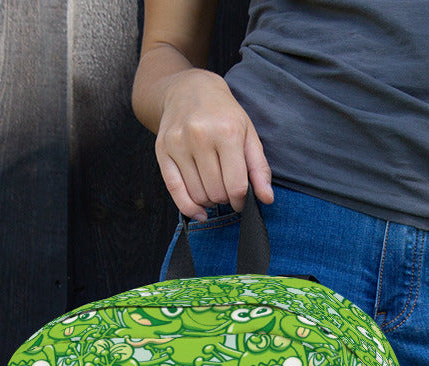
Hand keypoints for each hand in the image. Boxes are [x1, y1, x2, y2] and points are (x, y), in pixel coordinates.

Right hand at [155, 68, 273, 218]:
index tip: (242, 200)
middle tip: (227, 189)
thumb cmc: (224, 115)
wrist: (189, 89)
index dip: (241, 201)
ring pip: (198, 195)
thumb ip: (259, 168)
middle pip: (217, 193)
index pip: (236, 186)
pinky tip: (200, 212)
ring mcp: (178, 143)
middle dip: (226, 199)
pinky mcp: (161, 150)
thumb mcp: (248, 134)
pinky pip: (174, 190)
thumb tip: (266, 198)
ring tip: (214, 188)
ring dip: (209, 201)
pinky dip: (189, 207)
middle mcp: (200, 136)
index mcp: (227, 132)